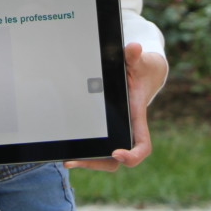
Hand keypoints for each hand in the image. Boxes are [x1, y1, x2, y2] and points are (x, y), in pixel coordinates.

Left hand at [64, 42, 167, 172]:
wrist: (144, 72)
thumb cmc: (140, 69)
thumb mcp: (138, 61)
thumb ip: (134, 56)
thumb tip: (133, 47)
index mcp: (136, 117)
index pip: (142, 145)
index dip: (132, 155)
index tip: (117, 152)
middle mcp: (127, 128)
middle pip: (117, 160)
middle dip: (97, 163)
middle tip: (73, 159)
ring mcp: (116, 129)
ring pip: (105, 157)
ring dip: (88, 160)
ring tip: (66, 158)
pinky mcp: (106, 125)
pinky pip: (97, 144)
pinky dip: (84, 148)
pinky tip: (66, 146)